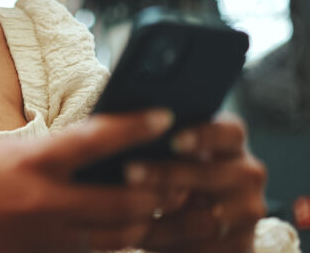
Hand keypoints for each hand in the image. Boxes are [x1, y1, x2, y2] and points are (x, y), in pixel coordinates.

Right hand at [0, 109, 174, 252]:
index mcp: (35, 160)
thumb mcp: (12, 151)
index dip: (136, 125)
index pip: (97, 138)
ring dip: (145, 222)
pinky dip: (115, 243)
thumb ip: (54, 152)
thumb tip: (102, 147)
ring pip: (120, 235)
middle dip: (160, 192)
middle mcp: (46, 200)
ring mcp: (48, 236)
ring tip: (162, 209)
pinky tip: (127, 233)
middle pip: (126, 199)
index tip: (166, 115)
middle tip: (183, 180)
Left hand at [132, 114, 267, 252]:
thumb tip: (126, 132)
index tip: (173, 141)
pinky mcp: (242, 245)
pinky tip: (142, 238)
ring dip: (165, 218)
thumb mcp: (172, 155)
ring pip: (208, 217)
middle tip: (129, 172)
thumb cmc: (171, 176)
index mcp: (232, 144)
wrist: (198, 229)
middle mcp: (247, 173)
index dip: (204, 135)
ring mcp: (249, 211)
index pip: (230, 132)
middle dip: (168, 174)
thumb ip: (160, 144)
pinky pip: (207, 248)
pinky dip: (171, 244)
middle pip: (212, 173)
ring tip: (128, 212)